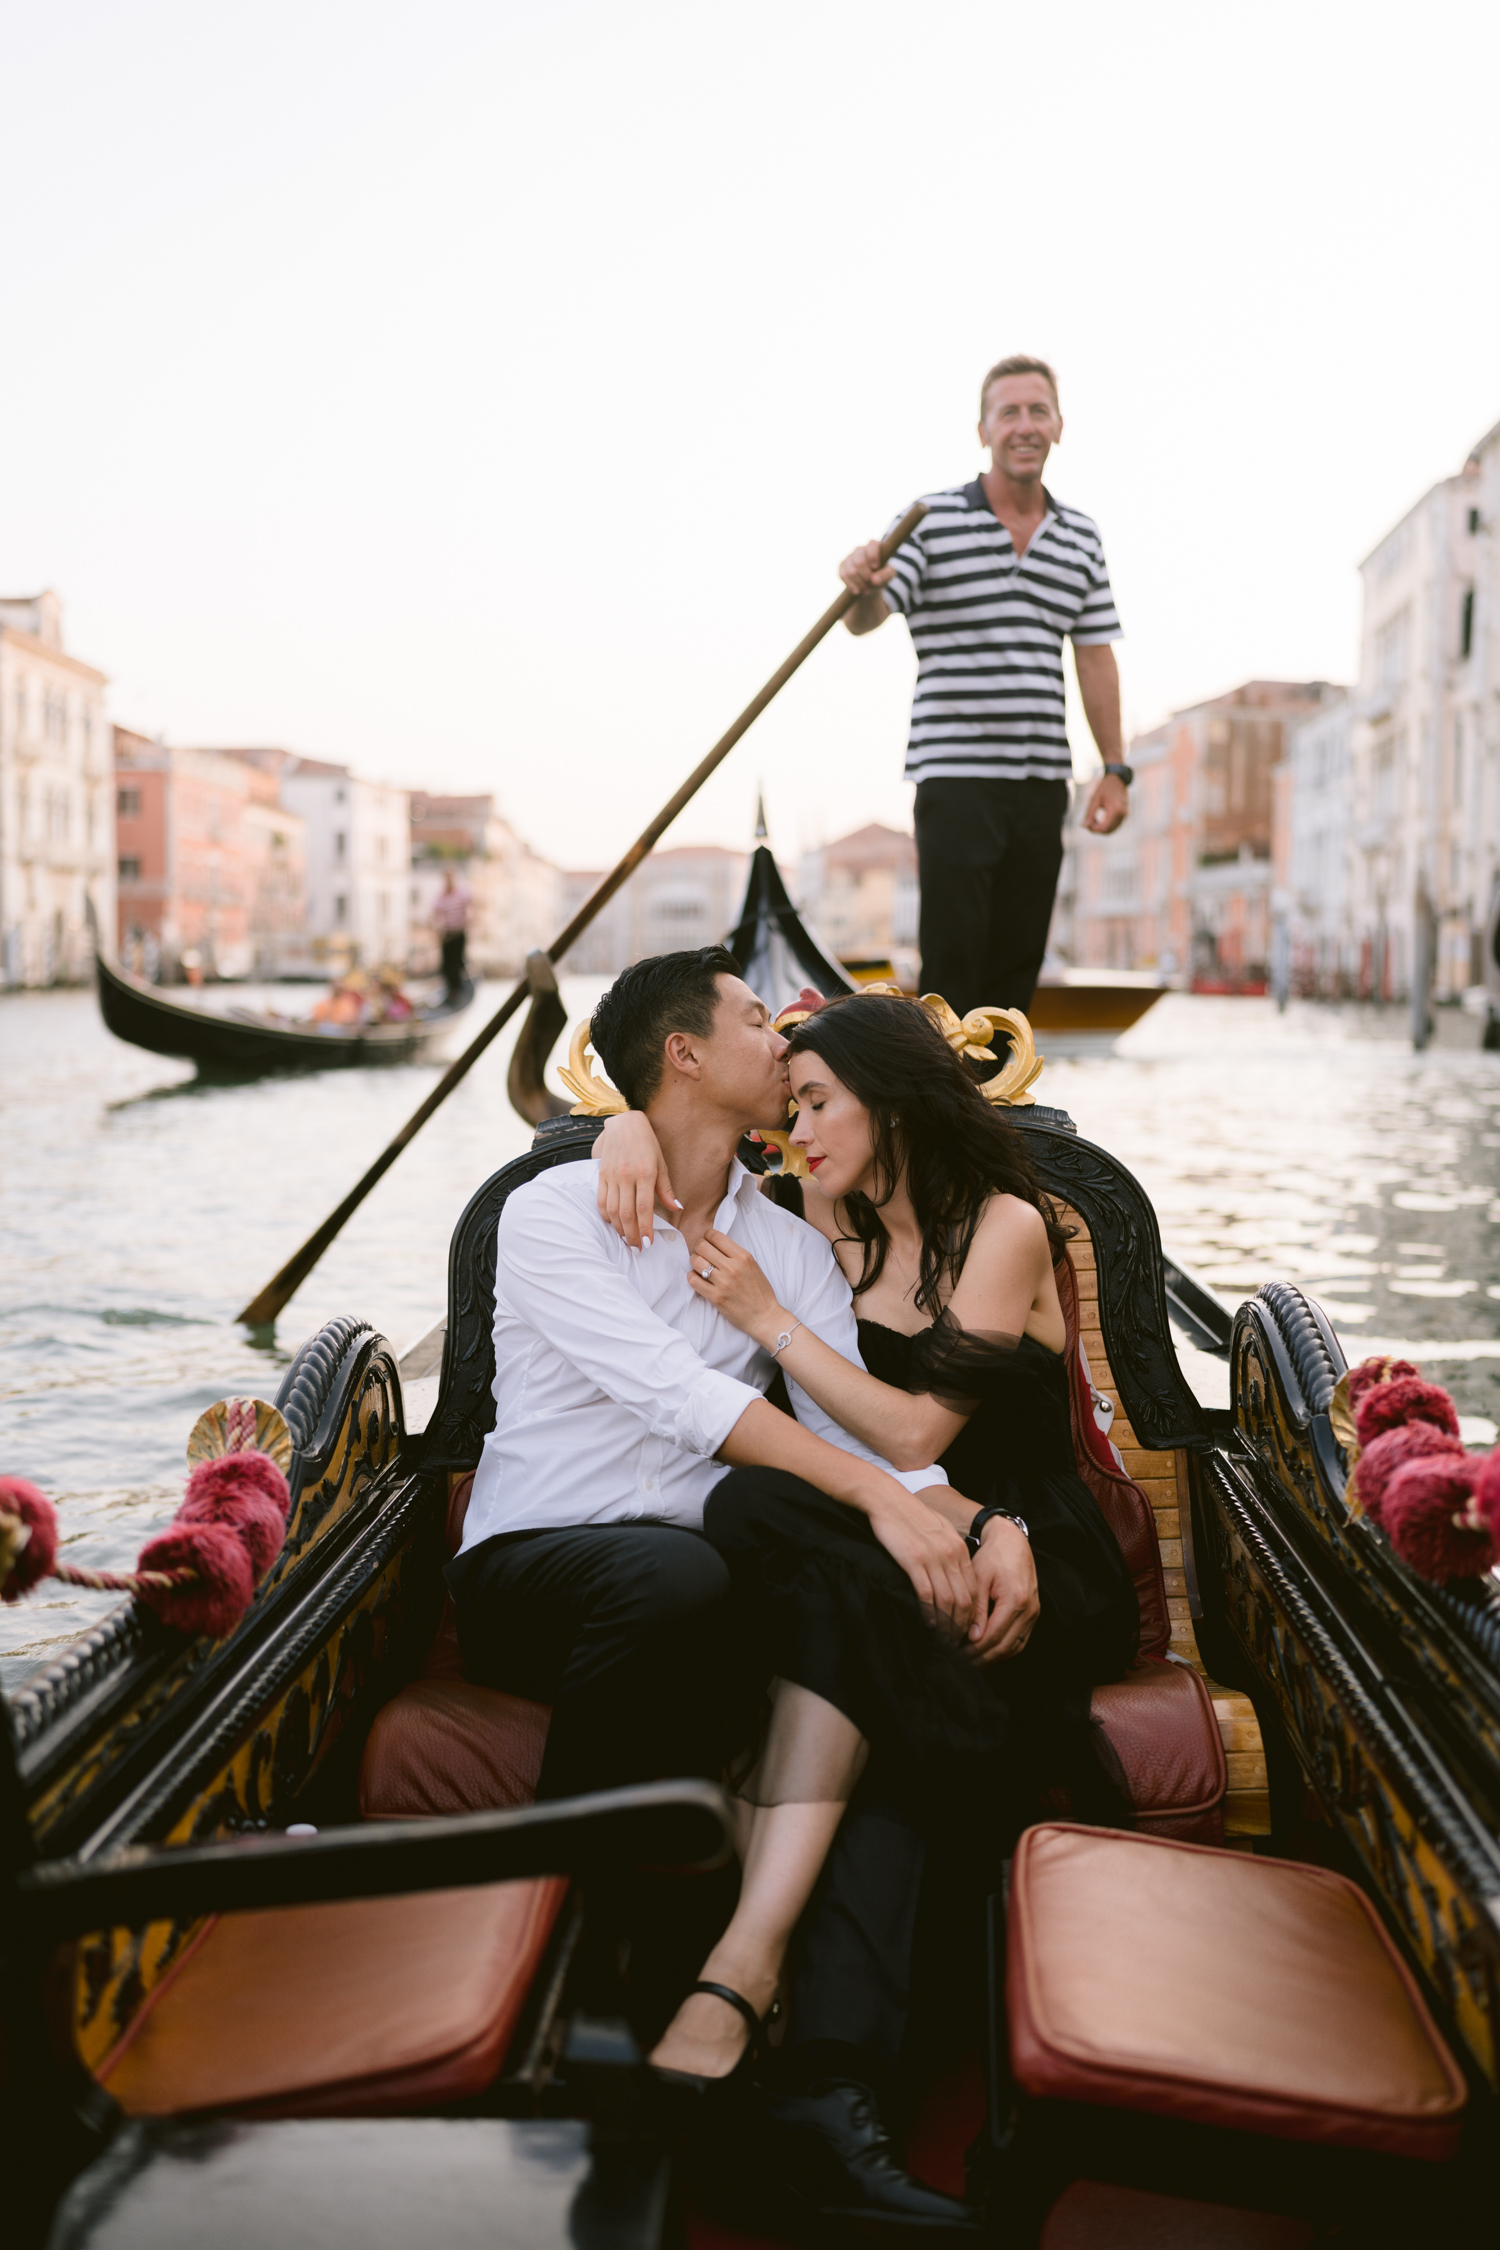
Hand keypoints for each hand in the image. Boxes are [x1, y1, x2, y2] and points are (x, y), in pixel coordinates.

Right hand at [594, 1110, 679, 1248]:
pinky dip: (605, 1216)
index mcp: (645, 1173)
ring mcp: (611, 1176)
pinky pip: (600, 1200)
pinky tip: (613, 1223)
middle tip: (636, 1248)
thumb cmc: (647, 1144)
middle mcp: (626, 1176)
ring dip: (618, 1228)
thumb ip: (666, 1189)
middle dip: (631, 1234)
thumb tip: (677, 1209)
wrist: (624, 1124)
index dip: (645, 1228)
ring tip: (626, 1238)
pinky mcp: (601, 1175)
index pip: (643, 1208)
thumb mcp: (662, 1164)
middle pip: (626, 1213)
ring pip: (611, 1210)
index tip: (647, 1243)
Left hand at [687, 1229, 783, 1340]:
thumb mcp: (753, 1265)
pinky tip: (698, 1279)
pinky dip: (692, 1277)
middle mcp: (732, 1267)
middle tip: (700, 1254)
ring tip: (699, 1267)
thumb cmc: (760, 1291)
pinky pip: (693, 1280)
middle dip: (698, 1248)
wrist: (764, 1316)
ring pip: (695, 1262)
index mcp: (743, 1257)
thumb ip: (735, 1254)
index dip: (707, 1236)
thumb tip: (714, 1244)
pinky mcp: (715, 1297)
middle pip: (702, 1246)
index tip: (707, 1242)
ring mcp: (723, 1282)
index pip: (715, 1236)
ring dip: (694, 1262)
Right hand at [838, 539, 896, 597]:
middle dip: (866, 576)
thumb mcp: (889, 576)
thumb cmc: (882, 575)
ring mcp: (849, 556)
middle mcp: (860, 549)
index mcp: (873, 546)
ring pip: (851, 571)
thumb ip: (885, 575)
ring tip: (866, 589)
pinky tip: (857, 590)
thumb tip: (874, 580)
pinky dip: (851, 585)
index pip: (872, 545)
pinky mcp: (842, 565)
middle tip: (871, 584)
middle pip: (859, 562)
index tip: (875, 567)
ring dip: (859, 583)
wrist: (870, 584)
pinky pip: (843, 575)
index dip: (873, 556)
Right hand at [868, 1494, 977, 1638]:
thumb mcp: (939, 1533)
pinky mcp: (914, 1560)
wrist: (888, 1500)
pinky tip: (928, 1624)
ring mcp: (933, 1557)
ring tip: (942, 1640)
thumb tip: (953, 1581)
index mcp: (960, 1549)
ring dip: (946, 1624)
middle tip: (955, 1644)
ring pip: (947, 1600)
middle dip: (961, 1626)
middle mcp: (951, 1554)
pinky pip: (926, 1593)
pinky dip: (929, 1612)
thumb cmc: (910, 1518)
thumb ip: (950, 1554)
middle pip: (964, 1600)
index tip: (965, 1632)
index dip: (971, 1616)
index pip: (973, 1591)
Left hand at [967, 1517, 1039, 1662]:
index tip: (955, 1652)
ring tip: (971, 1660)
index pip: (993, 1636)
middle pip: (1004, 1646)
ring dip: (993, 1657)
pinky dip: (1004, 1650)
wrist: (1013, 1542)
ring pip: (1014, 1648)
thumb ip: (977, 1609)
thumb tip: (972, 1637)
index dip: (974, 1649)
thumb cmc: (992, 1557)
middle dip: (981, 1657)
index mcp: (1015, 1599)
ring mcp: (1033, 1614)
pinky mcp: (1033, 1614)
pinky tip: (987, 1652)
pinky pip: (1020, 1641)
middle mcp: (1029, 1610)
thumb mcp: (979, 1578)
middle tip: (959, 1661)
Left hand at [1082, 774, 1128, 834]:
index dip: (1094, 829)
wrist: (1117, 779)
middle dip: (1097, 830)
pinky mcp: (1124, 815)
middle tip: (1087, 823)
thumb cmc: (1104, 787)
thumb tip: (1084, 826)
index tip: (1086, 825)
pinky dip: (1106, 826)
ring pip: (1112, 830)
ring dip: (1101, 829)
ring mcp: (1125, 815)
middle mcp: (1123, 814)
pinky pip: (1115, 826)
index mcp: (1116, 809)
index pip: (1104, 827)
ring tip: (1092, 821)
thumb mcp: (1094, 799)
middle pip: (1108, 830)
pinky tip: (1099, 821)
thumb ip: (1090, 814)